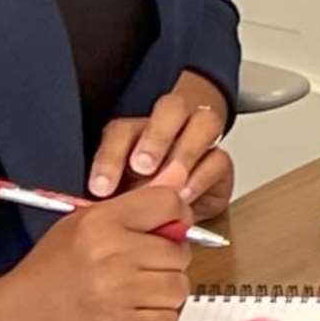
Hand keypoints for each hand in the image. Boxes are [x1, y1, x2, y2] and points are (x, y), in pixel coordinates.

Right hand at [0, 186, 196, 320]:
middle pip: (179, 251)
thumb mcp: (82, 224)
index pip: (168, 202)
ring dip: (162, 294)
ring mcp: (119, 296)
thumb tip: (178, 173)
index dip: (176, 215)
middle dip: (166, 261)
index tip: (169, 228)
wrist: (14, 320)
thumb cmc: (49, 272)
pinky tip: (129, 317)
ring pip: (178, 288)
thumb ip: (133, 204)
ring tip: (132, 295)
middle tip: (138, 269)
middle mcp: (112, 255)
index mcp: (100, 223)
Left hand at [89, 71, 231, 221]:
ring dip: (185, 151)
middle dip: (157, 136)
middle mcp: (171, 127)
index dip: (110, 157)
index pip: (122, 131)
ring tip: (170, 185)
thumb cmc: (142, 199)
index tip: (100, 188)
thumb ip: (114, 193)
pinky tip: (185, 196)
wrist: (176, 212)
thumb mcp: (120, 196)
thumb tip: (100, 203)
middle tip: (142, 167)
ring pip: (205, 121)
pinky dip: (201, 177)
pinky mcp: (220, 162)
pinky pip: (219, 158)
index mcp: (136, 133)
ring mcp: (200, 140)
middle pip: (171, 108)